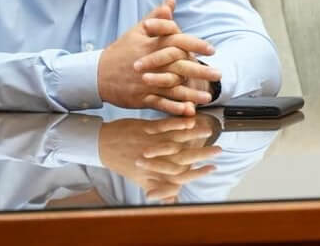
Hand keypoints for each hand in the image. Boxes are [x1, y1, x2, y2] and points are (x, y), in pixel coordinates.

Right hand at [98, 0, 217, 115]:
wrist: (97, 74)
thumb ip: (157, 16)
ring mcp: (146, 82)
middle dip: (200, 71)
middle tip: (218, 74)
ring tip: (208, 97)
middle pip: (179, 66)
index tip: (211, 50)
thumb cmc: (121, 51)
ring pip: (172, 88)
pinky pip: (161, 103)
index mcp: (152, 46)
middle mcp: (151, 64)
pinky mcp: (141, 97)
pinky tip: (189, 110)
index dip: (196, 45)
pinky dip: (175, 108)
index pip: (177, 42)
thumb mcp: (137, 30)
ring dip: (191, 93)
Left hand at [98, 115, 221, 202]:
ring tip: (209, 130)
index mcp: (152, 173)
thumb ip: (158, 187)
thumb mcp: (139, 179)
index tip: (213, 168)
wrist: (100, 145)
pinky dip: (177, 123)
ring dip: (194, 136)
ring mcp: (148, 143)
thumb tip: (172, 200)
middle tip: (219, 150)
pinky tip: (190, 120)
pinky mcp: (143, 128)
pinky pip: (163, 126)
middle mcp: (152, 160)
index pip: (179, 176)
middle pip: (181, 159)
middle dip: (202, 155)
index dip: (197, 173)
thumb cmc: (122, 162)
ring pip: (175, 141)